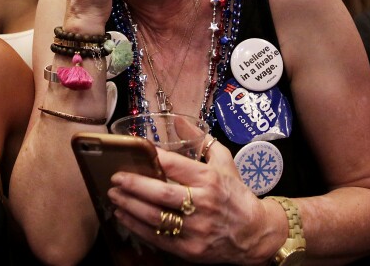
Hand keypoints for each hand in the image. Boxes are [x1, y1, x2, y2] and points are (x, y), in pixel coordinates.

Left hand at [108, 139, 272, 263]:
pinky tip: (124, 216)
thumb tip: (177, 119)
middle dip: (134, 185)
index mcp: (210, 179)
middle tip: (115, 178)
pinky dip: (137, 227)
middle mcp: (203, 203)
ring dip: (130, 206)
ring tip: (113, 196)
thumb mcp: (224, 162)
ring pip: (155, 217)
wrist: (255, 234)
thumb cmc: (236, 194)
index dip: (151, 158)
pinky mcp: (191, 249)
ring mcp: (196, 229)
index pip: (174, 165)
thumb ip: (201, 140)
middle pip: (161, 193)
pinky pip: (158, 237)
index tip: (133, 153)